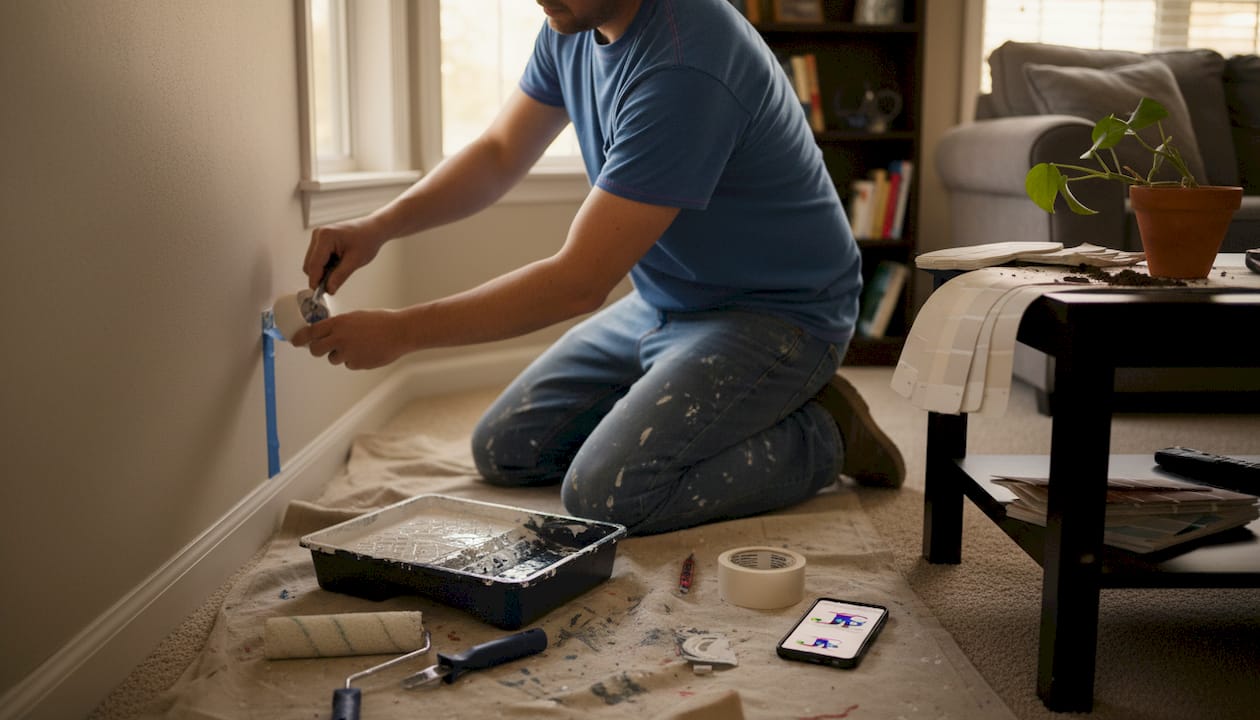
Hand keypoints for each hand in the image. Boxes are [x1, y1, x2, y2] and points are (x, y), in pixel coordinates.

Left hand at [290, 310, 409, 369]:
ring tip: (358, 346)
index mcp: (338, 324)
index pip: (311, 332)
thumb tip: (329, 333)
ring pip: (333, 359)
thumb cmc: (381, 321)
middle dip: (317, 350)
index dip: (300, 338)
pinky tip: (367, 351)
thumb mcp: (356, 317)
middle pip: (316, 350)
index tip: (295, 340)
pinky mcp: (357, 364)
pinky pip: (349, 364)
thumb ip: (340, 325)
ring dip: (340, 355)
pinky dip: (355, 360)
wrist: (399, 332)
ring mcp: (347, 353)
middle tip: (322, 348)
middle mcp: (339, 339)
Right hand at [303, 217, 386, 293]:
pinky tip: (338, 263)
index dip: (315, 280)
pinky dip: (325, 265)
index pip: (314, 264)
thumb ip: (340, 276)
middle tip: (334, 283)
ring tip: (340, 268)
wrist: (373, 229)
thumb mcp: (355, 261)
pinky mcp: (320, 240)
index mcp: (325, 237)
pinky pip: (316, 258)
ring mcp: (318, 236)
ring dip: (323, 270)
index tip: (319, 293)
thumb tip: (329, 289)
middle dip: (320, 276)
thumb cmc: (367, 240)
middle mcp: (318, 234)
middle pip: (309, 264)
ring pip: (312, 262)